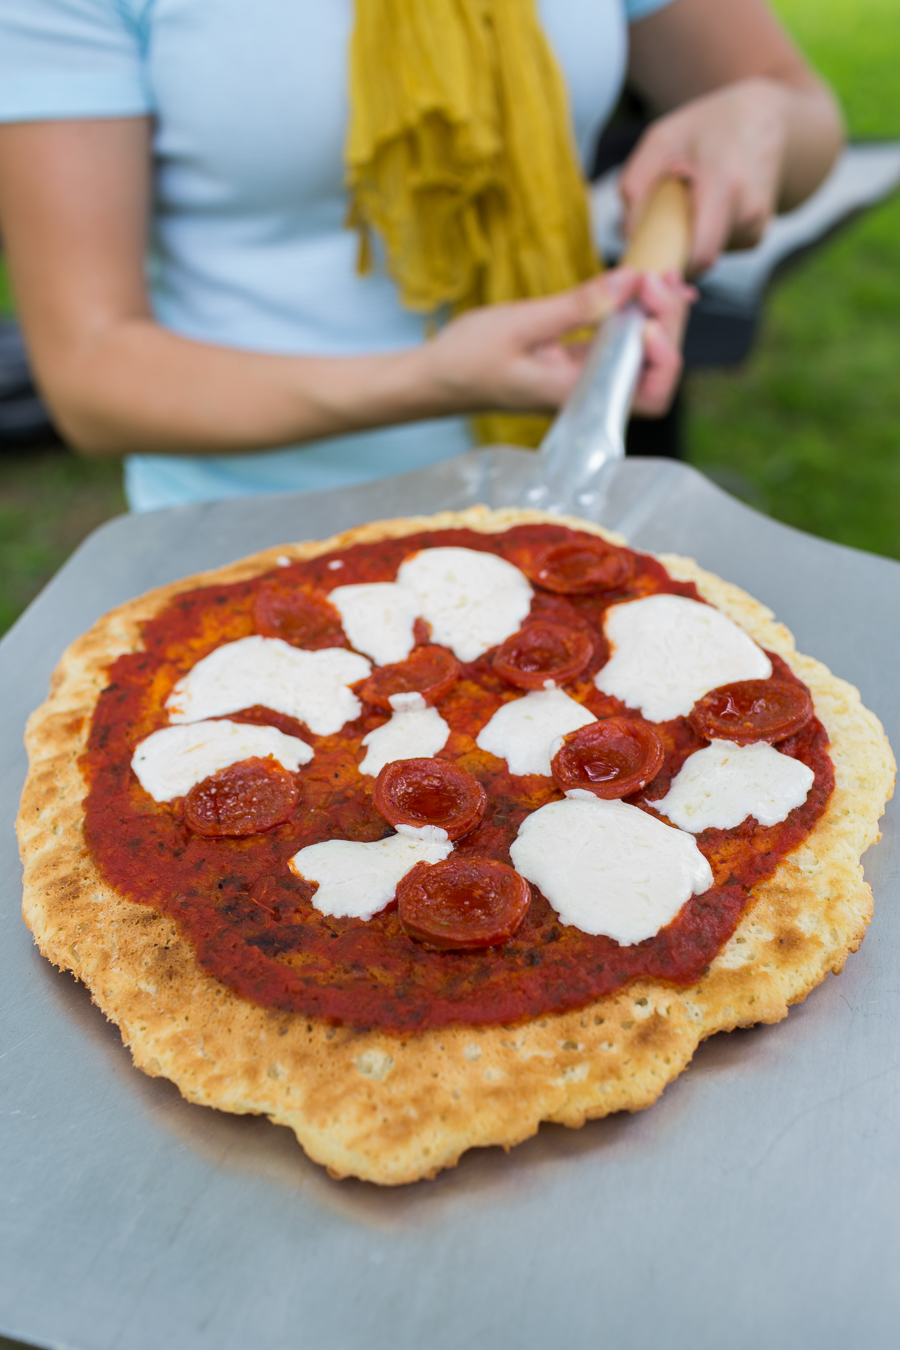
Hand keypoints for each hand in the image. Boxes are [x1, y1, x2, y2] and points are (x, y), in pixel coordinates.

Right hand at [421, 266, 693, 420]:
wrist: (436, 380)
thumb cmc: (467, 359)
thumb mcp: (521, 323)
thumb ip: (578, 306)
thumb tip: (630, 281)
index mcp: (578, 394)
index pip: (649, 392)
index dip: (664, 355)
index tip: (647, 311)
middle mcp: (588, 394)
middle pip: (655, 372)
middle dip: (668, 323)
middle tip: (656, 275)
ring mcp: (584, 382)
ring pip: (642, 358)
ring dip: (656, 316)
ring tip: (654, 274)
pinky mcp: (577, 366)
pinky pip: (619, 346)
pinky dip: (636, 315)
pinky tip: (641, 285)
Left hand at [620, 78, 792, 273]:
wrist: (765, 120)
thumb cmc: (706, 128)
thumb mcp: (661, 140)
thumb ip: (635, 185)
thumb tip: (627, 236)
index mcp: (725, 185)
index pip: (700, 255)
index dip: (669, 269)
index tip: (644, 263)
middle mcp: (749, 212)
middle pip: (697, 261)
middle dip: (670, 254)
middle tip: (653, 226)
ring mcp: (756, 228)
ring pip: (704, 257)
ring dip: (685, 241)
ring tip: (686, 204)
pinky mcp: (756, 237)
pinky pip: (715, 250)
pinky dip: (700, 237)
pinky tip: (704, 208)